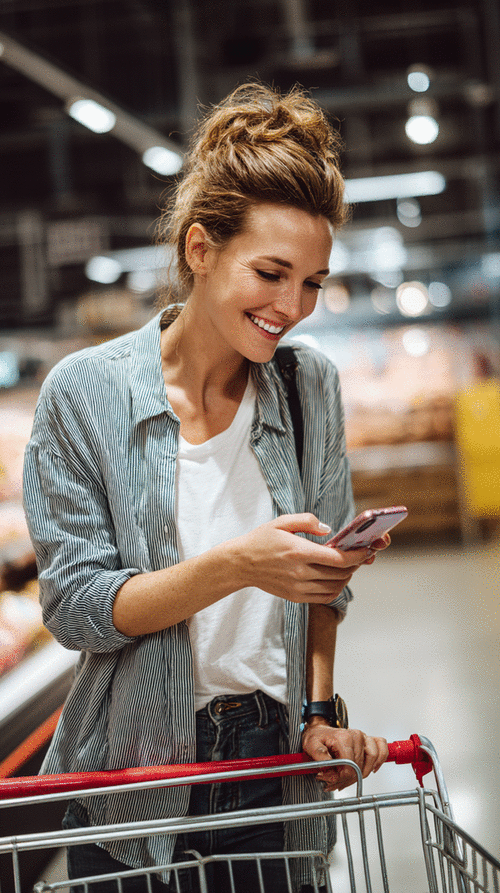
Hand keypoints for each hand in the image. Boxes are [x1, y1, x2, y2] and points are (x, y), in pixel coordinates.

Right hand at [232, 514, 374, 603]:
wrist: (241, 564)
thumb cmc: (261, 540)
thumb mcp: (282, 522)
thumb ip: (307, 521)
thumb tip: (328, 530)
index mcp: (299, 552)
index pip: (338, 558)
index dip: (357, 555)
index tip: (367, 550)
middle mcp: (300, 573)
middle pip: (340, 573)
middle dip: (356, 564)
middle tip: (361, 555)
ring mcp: (298, 588)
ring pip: (335, 587)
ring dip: (347, 577)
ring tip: (349, 566)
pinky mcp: (296, 597)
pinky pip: (324, 597)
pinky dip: (336, 589)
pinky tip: (336, 578)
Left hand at [302, 718, 387, 791]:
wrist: (320, 730)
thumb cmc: (317, 737)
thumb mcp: (311, 746)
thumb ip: (320, 758)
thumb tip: (328, 769)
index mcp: (344, 737)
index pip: (350, 765)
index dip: (340, 777)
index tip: (330, 780)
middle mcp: (357, 736)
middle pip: (359, 766)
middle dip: (347, 778)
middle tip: (334, 782)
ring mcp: (364, 738)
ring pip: (372, 760)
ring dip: (361, 773)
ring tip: (348, 778)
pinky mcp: (369, 740)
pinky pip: (382, 750)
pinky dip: (379, 761)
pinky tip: (372, 769)